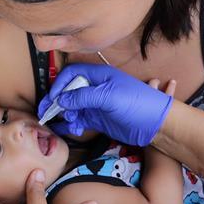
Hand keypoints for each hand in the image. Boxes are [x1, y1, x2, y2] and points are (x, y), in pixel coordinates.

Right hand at [38, 64, 172, 145]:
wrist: (156, 124)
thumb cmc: (137, 104)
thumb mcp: (109, 97)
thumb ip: (83, 96)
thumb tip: (61, 100)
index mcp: (99, 76)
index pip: (72, 74)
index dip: (60, 84)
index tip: (53, 98)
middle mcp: (96, 88)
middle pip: (69, 91)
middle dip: (57, 102)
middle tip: (46, 113)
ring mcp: (96, 104)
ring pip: (72, 107)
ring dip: (66, 115)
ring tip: (71, 124)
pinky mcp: (98, 119)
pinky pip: (79, 120)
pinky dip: (73, 125)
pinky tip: (73, 130)